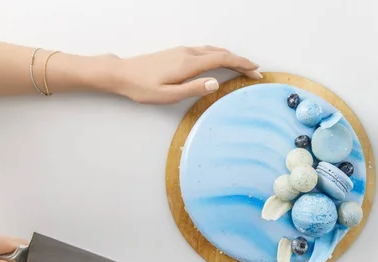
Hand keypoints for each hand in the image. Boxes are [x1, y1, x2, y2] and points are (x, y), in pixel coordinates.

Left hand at [111, 45, 261, 104]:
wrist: (121, 74)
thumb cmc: (142, 88)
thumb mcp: (168, 95)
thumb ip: (193, 89)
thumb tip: (215, 84)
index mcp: (188, 64)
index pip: (222, 59)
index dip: (242, 64)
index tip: (255, 71)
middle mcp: (187, 53)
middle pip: (221, 52)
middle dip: (241, 61)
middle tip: (255, 71)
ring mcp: (182, 51)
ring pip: (213, 50)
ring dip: (231, 57)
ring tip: (243, 66)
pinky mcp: (177, 52)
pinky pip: (205, 50)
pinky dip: (219, 55)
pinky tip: (220, 61)